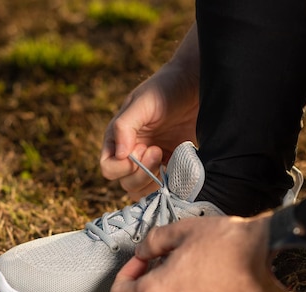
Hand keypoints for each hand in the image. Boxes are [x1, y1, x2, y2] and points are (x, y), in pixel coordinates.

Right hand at [100, 26, 199, 200]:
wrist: (196, 85)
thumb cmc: (166, 89)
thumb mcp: (142, 103)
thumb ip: (125, 126)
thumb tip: (120, 154)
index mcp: (118, 139)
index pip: (109, 168)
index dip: (123, 167)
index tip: (143, 149)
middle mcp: (132, 154)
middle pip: (126, 183)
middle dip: (142, 173)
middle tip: (159, 151)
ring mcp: (152, 163)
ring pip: (144, 190)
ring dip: (154, 182)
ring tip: (167, 157)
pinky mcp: (172, 166)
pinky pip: (165, 188)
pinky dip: (170, 185)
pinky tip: (179, 167)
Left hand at [109, 214, 287, 291]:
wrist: (272, 258)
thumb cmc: (227, 243)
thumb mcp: (181, 229)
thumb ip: (151, 243)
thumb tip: (143, 253)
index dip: (125, 275)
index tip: (141, 263)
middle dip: (158, 280)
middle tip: (178, 257)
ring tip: (202, 269)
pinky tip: (218, 285)